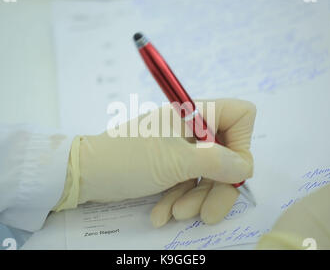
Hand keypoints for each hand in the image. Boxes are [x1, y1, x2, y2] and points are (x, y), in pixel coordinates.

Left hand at [53, 98, 255, 227]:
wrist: (84, 174)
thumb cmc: (128, 160)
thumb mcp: (175, 163)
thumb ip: (216, 163)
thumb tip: (245, 167)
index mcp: (194, 114)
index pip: (239, 115)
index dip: (242, 143)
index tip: (229, 169)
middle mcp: (190, 129)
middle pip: (225, 154)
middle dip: (216, 188)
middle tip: (206, 214)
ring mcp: (178, 148)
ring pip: (206, 174)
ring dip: (193, 198)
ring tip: (174, 214)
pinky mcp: (166, 166)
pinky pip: (185, 182)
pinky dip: (177, 199)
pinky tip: (161, 214)